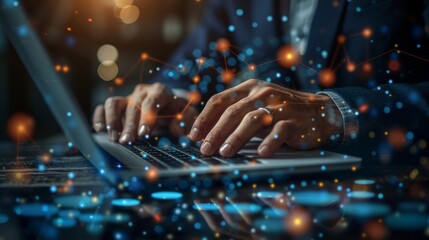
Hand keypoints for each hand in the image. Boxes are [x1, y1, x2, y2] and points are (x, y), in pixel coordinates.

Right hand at [92, 83, 198, 142]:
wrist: (168, 103)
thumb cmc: (177, 110)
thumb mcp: (186, 113)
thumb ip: (186, 120)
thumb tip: (179, 132)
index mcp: (160, 92)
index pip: (152, 102)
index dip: (147, 117)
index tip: (144, 133)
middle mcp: (142, 92)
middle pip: (133, 106)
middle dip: (129, 125)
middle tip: (127, 141)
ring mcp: (128, 98)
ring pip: (114, 103)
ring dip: (112, 121)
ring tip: (114, 138)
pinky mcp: (117, 104)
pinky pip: (103, 107)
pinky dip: (99, 117)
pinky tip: (100, 130)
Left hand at [189, 79, 342, 156]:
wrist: (320, 112)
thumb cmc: (282, 110)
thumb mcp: (257, 104)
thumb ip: (236, 112)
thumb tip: (206, 133)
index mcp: (249, 88)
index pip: (220, 100)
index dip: (204, 118)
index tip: (193, 135)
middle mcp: (262, 94)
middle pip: (233, 112)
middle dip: (215, 132)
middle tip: (204, 149)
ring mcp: (279, 106)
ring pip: (253, 120)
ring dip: (236, 137)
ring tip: (224, 152)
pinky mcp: (295, 121)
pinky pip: (280, 131)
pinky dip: (270, 142)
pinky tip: (260, 153)